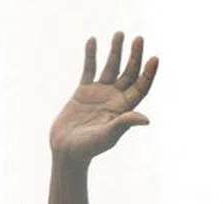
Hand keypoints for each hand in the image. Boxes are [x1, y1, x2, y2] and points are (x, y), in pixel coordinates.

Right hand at [50, 32, 158, 162]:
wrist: (67, 151)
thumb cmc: (89, 148)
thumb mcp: (108, 135)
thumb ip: (124, 123)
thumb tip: (146, 119)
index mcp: (124, 109)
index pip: (140, 87)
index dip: (148, 74)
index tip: (154, 58)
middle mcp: (114, 99)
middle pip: (128, 73)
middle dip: (134, 56)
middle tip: (139, 38)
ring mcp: (99, 94)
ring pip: (110, 67)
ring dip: (115, 51)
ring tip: (120, 33)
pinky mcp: (83, 92)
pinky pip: (89, 69)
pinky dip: (90, 55)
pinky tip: (93, 40)